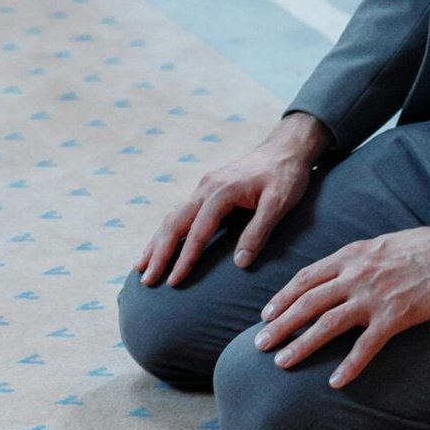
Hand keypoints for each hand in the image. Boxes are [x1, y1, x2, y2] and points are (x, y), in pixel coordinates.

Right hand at [133, 116, 325, 286]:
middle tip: (146, 281)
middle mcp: (206, 187)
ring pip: (172, 216)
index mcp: (222, 191)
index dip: (185, 258)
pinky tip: (159, 244)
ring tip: (141, 268)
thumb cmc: (286, 175)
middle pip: (174, 223)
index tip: (172, 282)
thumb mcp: (280, 202)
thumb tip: (240, 263)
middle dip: (158, 253)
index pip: (198, 231)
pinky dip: (166, 230)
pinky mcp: (207, 188)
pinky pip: (180, 211)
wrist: (287, 146)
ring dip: (156, 242)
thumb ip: (259, 230)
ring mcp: (204, 186)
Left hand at [254, 225, 429, 385]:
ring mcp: (375, 296)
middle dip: (280, 324)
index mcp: (352, 255)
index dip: (283, 297)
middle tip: (260, 344)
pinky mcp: (396, 316)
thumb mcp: (379, 243)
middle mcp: (357, 275)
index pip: (306, 278)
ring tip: (283, 362)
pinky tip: (335, 382)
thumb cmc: (422, 246)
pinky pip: (366, 345)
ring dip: (302, 345)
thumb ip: (355, 259)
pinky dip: (349, 365)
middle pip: (308, 302)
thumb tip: (336, 273)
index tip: (266, 314)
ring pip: (328, 324)